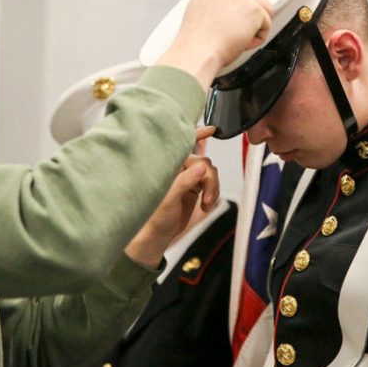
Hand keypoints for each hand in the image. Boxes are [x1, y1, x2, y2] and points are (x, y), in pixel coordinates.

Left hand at [124, 127, 219, 267]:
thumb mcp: (167, 201)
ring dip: (213, 188)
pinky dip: (214, 193)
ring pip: (210, 172)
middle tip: (207, 200)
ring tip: (206, 205)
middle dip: (210, 180)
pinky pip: (211, 182)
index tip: (212, 129)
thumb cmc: (153, 219)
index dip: (197, 134)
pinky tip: (207, 204)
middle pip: (204, 162)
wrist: (157, 237)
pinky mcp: (195, 188)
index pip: (182, 145)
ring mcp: (187, 178)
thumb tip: (199, 168)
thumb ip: (183, 182)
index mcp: (166, 167)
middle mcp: (177, 169)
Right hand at [157, 0, 271, 89]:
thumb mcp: (200, 9)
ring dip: (257, 25)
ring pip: (265, 7)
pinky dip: (258, 37)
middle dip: (258, 5)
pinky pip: (267, 24)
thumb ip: (217, 0)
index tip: (245, 6)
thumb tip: (231, 7)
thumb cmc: (197, 40)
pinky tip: (242, 42)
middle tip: (249, 22)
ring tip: (240, 37)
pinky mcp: (254, 9)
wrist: (198, 50)